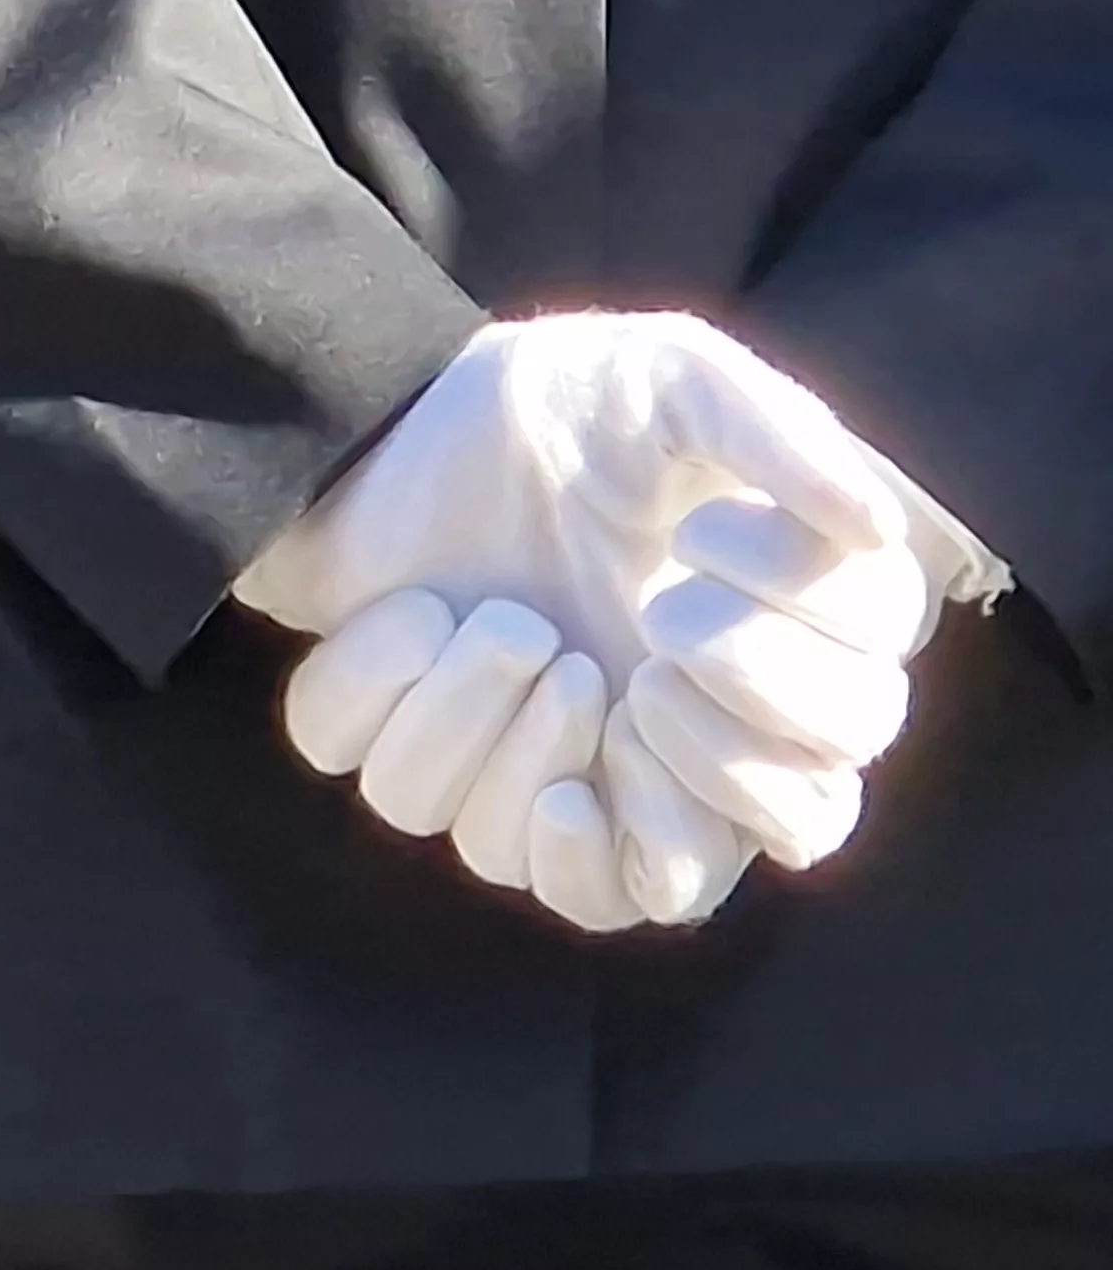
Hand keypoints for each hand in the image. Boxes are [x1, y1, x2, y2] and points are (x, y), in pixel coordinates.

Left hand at [237, 314, 1003, 927]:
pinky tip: (436, 637)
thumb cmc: (558, 411)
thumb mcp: (677, 383)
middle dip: (717, 742)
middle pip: (782, 837)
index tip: (697, 542)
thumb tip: (879, 529)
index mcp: (783, 654)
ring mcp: (583, 785)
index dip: (787, 662)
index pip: (854, 736)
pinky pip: (490, 853)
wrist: (391, 424)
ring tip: (511, 622)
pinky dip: (438, 738)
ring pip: (615, 886)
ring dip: (544, 739)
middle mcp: (697, 747)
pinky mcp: (472, 794)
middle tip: (652, 627)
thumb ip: (783, 438)